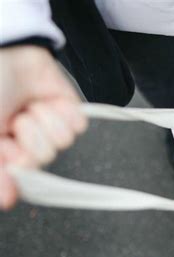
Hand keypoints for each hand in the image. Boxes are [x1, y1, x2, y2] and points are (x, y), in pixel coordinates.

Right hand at [0, 45, 86, 209]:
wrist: (3, 50)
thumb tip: (7, 200)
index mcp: (3, 149)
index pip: (21, 178)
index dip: (15, 169)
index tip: (7, 151)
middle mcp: (25, 140)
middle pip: (41, 161)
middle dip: (26, 140)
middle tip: (12, 122)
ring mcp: (47, 125)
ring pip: (60, 144)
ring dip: (40, 122)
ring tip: (25, 108)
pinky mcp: (68, 110)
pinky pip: (77, 126)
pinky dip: (61, 113)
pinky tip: (43, 102)